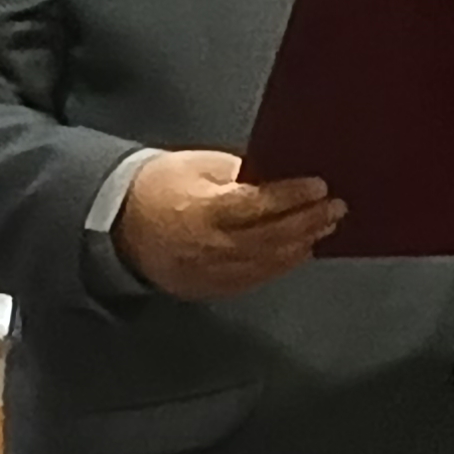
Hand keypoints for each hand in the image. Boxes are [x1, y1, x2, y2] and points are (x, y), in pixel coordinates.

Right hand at [116, 148, 342, 298]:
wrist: (118, 226)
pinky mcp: (211, 288)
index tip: (319, 186)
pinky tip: (300, 250)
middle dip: (308, 221)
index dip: (291, 197)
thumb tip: (281, 175)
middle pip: (271, 238)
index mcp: (203, 210)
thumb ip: (240, 172)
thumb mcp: (196, 165)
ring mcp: (211, 272)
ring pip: (268, 263)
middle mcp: (210, 246)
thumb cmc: (159, 187)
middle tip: (335, 207)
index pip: (257, 204)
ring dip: (301, 245)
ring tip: (325, 227)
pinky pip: (255, 279)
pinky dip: (281, 264)